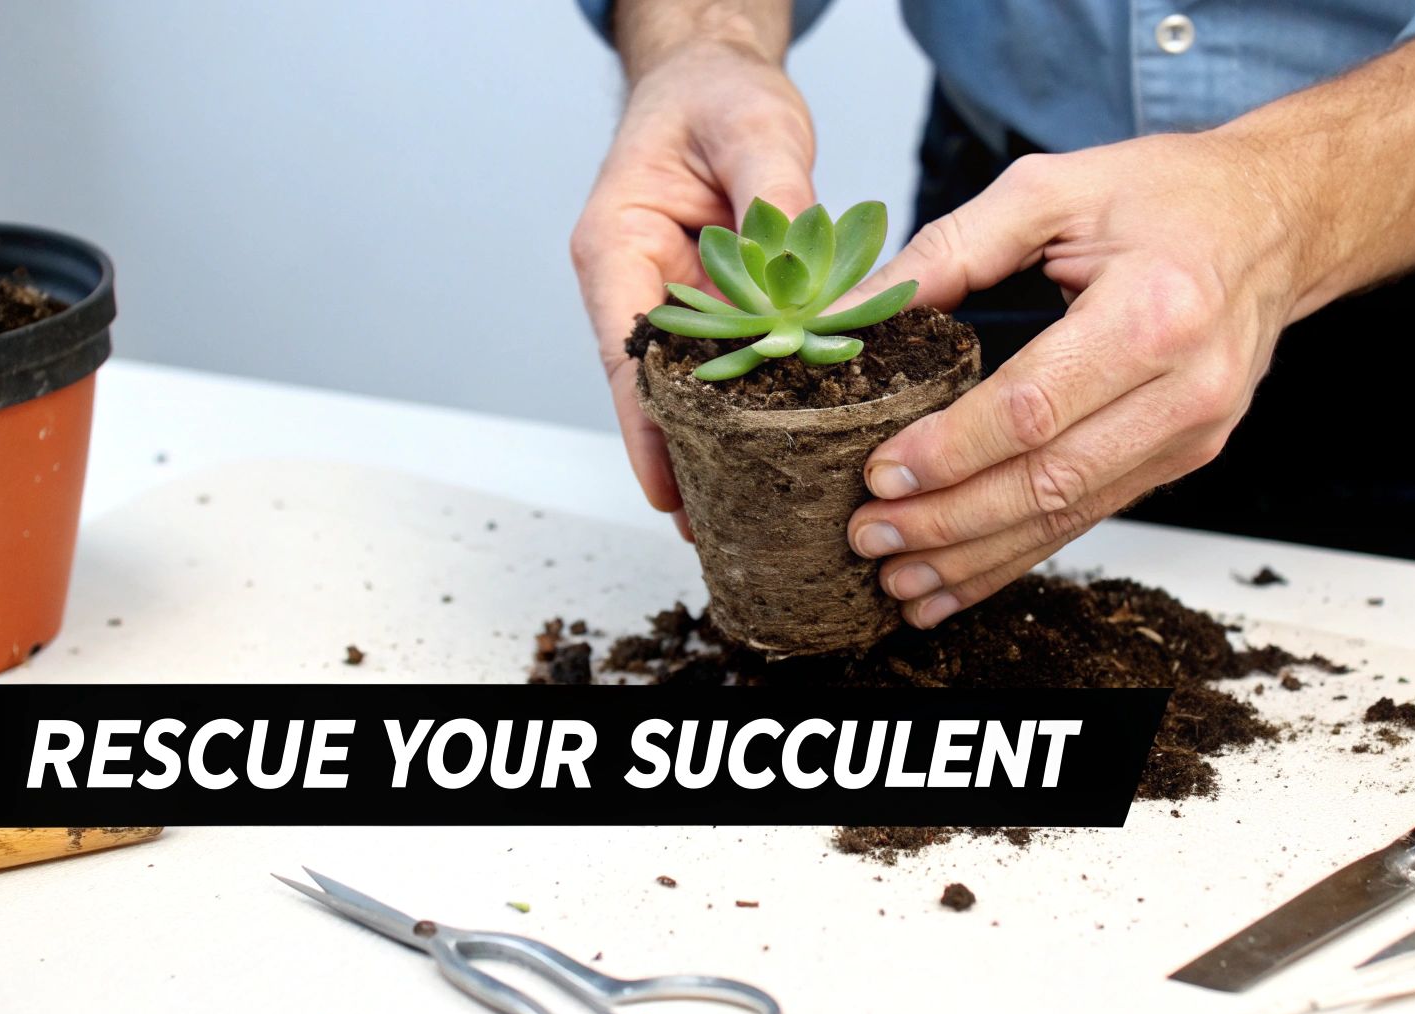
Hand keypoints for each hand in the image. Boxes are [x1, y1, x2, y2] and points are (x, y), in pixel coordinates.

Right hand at [570, 37, 813, 537]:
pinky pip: (740, 365)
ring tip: (753, 518)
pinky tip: (789, 451)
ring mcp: (682, 302)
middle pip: (656, 393)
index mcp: (619, 247)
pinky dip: (761, 404)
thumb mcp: (750, 124)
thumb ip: (771, 184)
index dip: (645, 429)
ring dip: (720, 447)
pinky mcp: (723, 307)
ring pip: (697, 390)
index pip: (625, 356)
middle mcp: (640, 286)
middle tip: (720, 533)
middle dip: (683, 461)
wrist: (715, 78)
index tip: (667, 490)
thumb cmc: (713, 95)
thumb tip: (795, 249)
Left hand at [843, 132, 1303, 626]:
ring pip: (1067, 515)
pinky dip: (1018, 553)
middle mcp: (1184, 387)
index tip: (879, 475)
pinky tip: (957, 579)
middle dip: (948, 521)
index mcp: (1154, 310)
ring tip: (898, 581)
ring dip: (975, 557)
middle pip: (1048, 479)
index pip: (1033, 407)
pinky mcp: (1184, 457)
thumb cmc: (1168, 194)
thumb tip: (852, 315)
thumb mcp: (1052, 188)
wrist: (1278, 219)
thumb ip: (949, 249)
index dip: (950, 451)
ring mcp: (1191, 433)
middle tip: (868, 537)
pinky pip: (1089, 515)